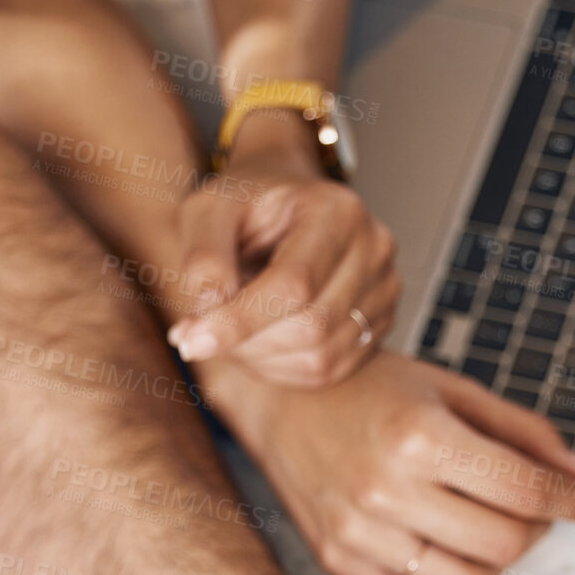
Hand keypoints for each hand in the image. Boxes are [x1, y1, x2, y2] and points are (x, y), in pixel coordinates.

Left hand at [167, 112, 399, 387]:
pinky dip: (283, 366)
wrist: (286, 206)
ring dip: (261, 357)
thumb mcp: (209, 210)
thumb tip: (209, 308)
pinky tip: (260, 338)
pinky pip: (329, 369)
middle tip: (201, 330)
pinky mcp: (379, 323)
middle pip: (311, 327)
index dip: (240, 320)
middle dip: (246, 341)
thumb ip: (204, 255)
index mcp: (337, 211)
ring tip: (232, 326)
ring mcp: (384, 289)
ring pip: (320, 357)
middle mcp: (373, 249)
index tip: (189, 340)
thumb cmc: (247, 204)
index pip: (295, 284)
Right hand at [205, 351, 574, 574]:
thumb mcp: (451, 388)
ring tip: (486, 527)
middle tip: (531, 505)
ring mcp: (357, 533)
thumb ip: (523, 432)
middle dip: (536, 528)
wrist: (279, 396)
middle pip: (503, 545)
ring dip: (494, 564)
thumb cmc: (365, 387)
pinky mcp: (337, 561)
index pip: (525, 489)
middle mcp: (386, 489)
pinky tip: (447, 553)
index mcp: (420, 436)